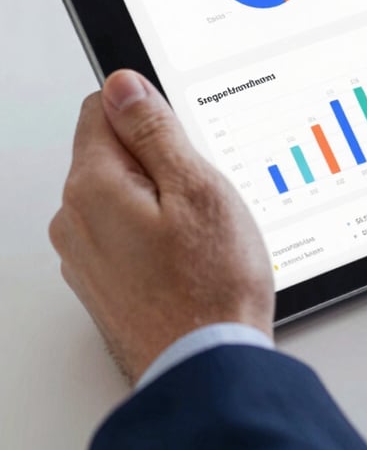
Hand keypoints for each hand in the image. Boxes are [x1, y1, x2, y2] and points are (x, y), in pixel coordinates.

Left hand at [49, 70, 274, 384]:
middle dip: (157, 159)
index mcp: (93, 186)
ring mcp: (83, 254)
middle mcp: (74, 219)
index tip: (179, 140)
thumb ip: (152, 129)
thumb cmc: (210, 283)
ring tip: (197, 232)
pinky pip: (122, 229)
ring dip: (157, 197)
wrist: (206, 365)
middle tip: (198, 195)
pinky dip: (151, 231)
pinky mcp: (100, 279)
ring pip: (120, 192)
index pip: (102, 106)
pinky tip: (185, 255)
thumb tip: (123, 85)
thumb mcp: (195, 185)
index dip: (149, 114)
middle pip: (111, 151)